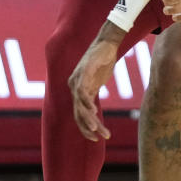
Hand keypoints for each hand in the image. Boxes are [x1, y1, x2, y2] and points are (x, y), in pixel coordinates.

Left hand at [68, 22, 125, 140]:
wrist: (107, 43)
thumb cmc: (103, 60)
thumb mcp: (98, 80)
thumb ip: (93, 91)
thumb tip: (93, 107)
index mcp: (77, 89)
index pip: (79, 114)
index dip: (85, 127)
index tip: (95, 138)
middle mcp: (73, 85)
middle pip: (78, 113)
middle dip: (87, 128)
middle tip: (97, 138)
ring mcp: (77, 79)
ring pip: (80, 105)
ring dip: (89, 119)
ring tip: (97, 129)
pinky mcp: (84, 72)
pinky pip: (82, 91)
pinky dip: (87, 103)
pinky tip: (94, 111)